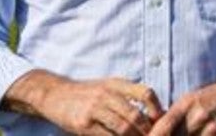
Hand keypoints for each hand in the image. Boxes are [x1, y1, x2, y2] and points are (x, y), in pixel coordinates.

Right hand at [2, 70, 163, 134]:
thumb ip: (127, 94)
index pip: (145, 93)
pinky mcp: (83, 125)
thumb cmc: (85, 92)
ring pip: (123, 128)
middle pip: (136, 115)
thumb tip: (154, 110)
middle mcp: (106, 94)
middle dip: (148, 131)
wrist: (54, 94)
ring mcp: (94, 110)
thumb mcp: (107, 85)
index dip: (157, 108)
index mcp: (116, 84)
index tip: (162, 121)